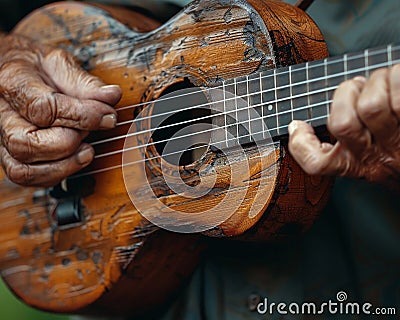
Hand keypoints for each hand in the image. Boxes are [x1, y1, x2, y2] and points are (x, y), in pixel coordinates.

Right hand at [0, 34, 121, 186]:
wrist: (15, 73)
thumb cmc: (36, 69)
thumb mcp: (60, 64)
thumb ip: (84, 82)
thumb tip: (111, 96)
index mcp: (13, 83)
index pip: (43, 107)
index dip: (81, 115)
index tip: (108, 116)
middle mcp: (2, 114)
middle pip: (26, 143)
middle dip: (68, 142)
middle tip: (90, 132)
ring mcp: (4, 138)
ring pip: (23, 168)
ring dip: (63, 165)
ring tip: (88, 150)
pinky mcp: (12, 156)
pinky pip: (27, 177)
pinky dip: (56, 174)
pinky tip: (76, 160)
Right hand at [288, 65, 399, 188]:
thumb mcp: (371, 160)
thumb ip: (345, 142)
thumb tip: (306, 123)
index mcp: (357, 166)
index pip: (318, 164)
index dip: (301, 144)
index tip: (299, 125)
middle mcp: (376, 157)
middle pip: (342, 123)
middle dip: (346, 92)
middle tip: (359, 85)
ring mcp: (398, 141)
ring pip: (372, 104)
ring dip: (377, 80)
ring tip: (387, 79)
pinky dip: (398, 74)